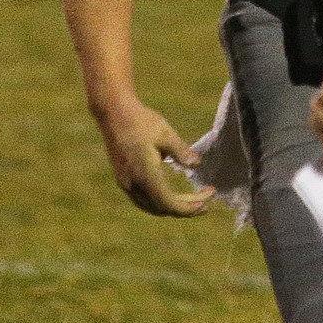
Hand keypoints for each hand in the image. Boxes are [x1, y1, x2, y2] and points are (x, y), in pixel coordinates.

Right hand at [97, 98, 215, 216]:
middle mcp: (133, 185)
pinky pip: (143, 200)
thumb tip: (197, 164)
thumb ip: (181, 151)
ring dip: (173, 207)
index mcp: (145, 175)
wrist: (114, 114)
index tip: (208, 198)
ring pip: (151, 207)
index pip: (169, 203)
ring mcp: (126, 184)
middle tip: (206, 202)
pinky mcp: (123, 179)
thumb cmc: (142, 121)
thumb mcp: (165, 133)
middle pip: (162, 208)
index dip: (189, 207)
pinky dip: (160, 202)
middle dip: (185, 208)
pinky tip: (172, 194)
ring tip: (193, 201)